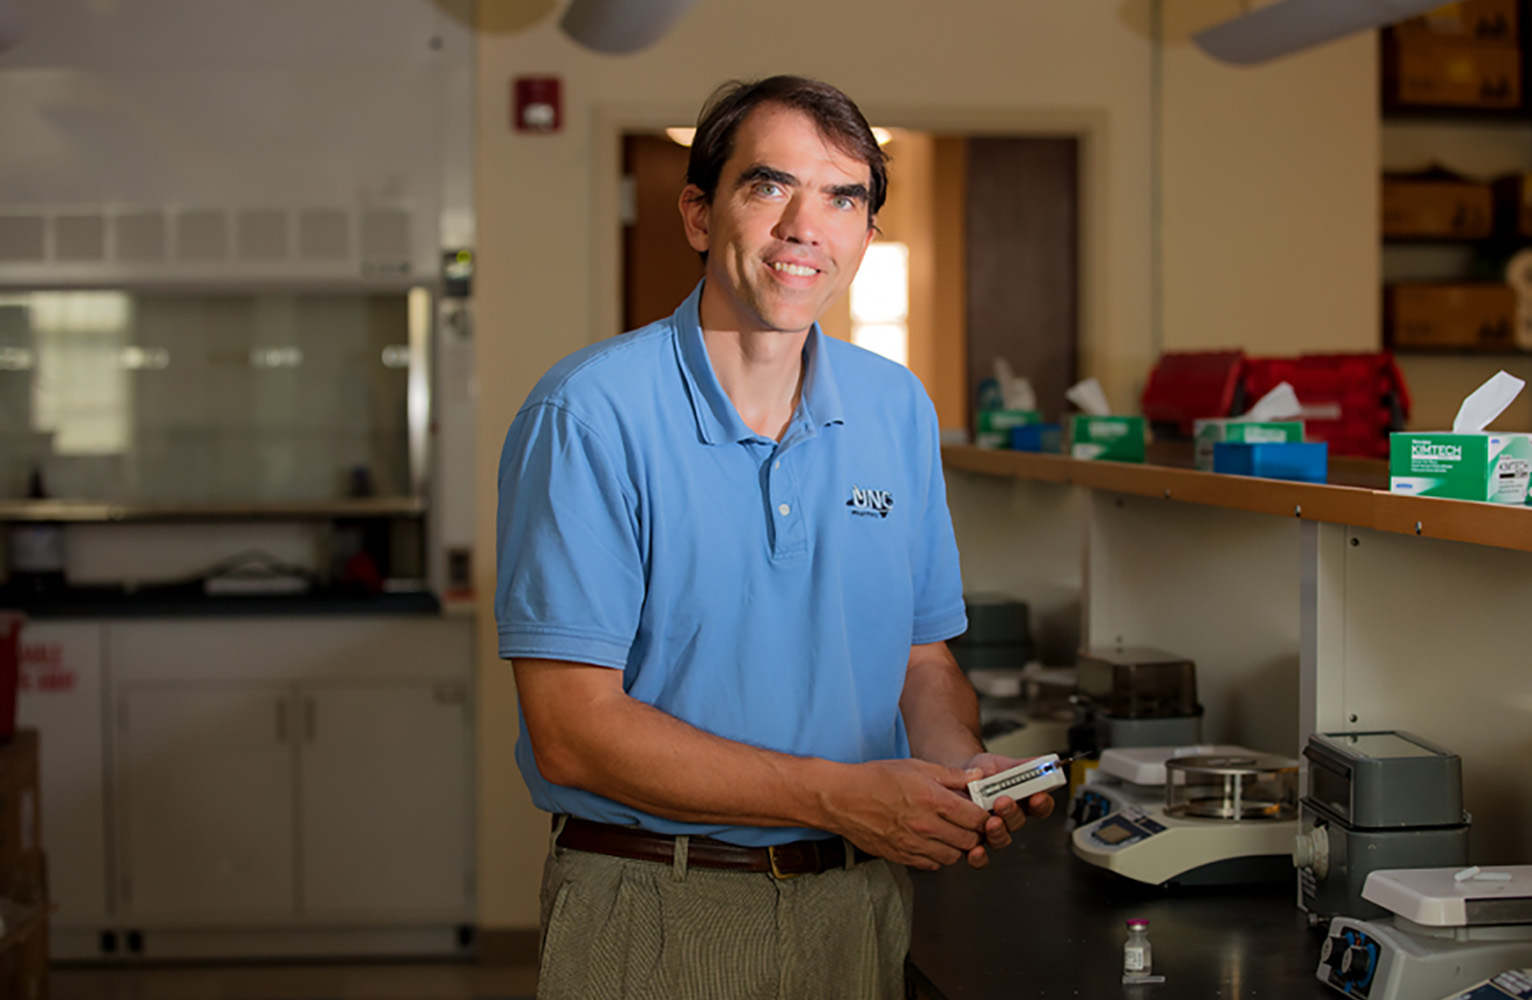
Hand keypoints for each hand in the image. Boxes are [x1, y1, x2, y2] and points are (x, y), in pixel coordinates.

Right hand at [823, 759, 991, 870]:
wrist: (841, 798)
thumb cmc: (874, 779)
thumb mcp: (916, 766)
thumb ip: (951, 775)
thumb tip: (977, 776)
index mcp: (932, 799)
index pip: (976, 818)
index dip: (985, 816)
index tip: (983, 812)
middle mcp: (925, 825)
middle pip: (969, 841)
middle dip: (974, 833)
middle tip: (970, 824)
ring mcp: (913, 844)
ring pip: (953, 857)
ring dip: (957, 847)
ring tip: (951, 833)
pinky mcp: (901, 856)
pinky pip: (931, 865)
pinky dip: (937, 856)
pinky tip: (932, 842)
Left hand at [958, 752, 1056, 869]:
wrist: (954, 779)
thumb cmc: (980, 774)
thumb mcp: (1000, 764)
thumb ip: (1021, 766)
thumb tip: (1042, 762)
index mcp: (1021, 800)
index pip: (1040, 806)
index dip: (1042, 803)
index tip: (1038, 796)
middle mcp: (1008, 818)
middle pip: (1019, 822)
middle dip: (1012, 812)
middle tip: (1004, 801)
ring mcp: (991, 831)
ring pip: (1001, 839)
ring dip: (998, 831)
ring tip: (991, 821)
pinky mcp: (972, 841)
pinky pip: (979, 857)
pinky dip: (979, 857)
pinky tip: (976, 849)